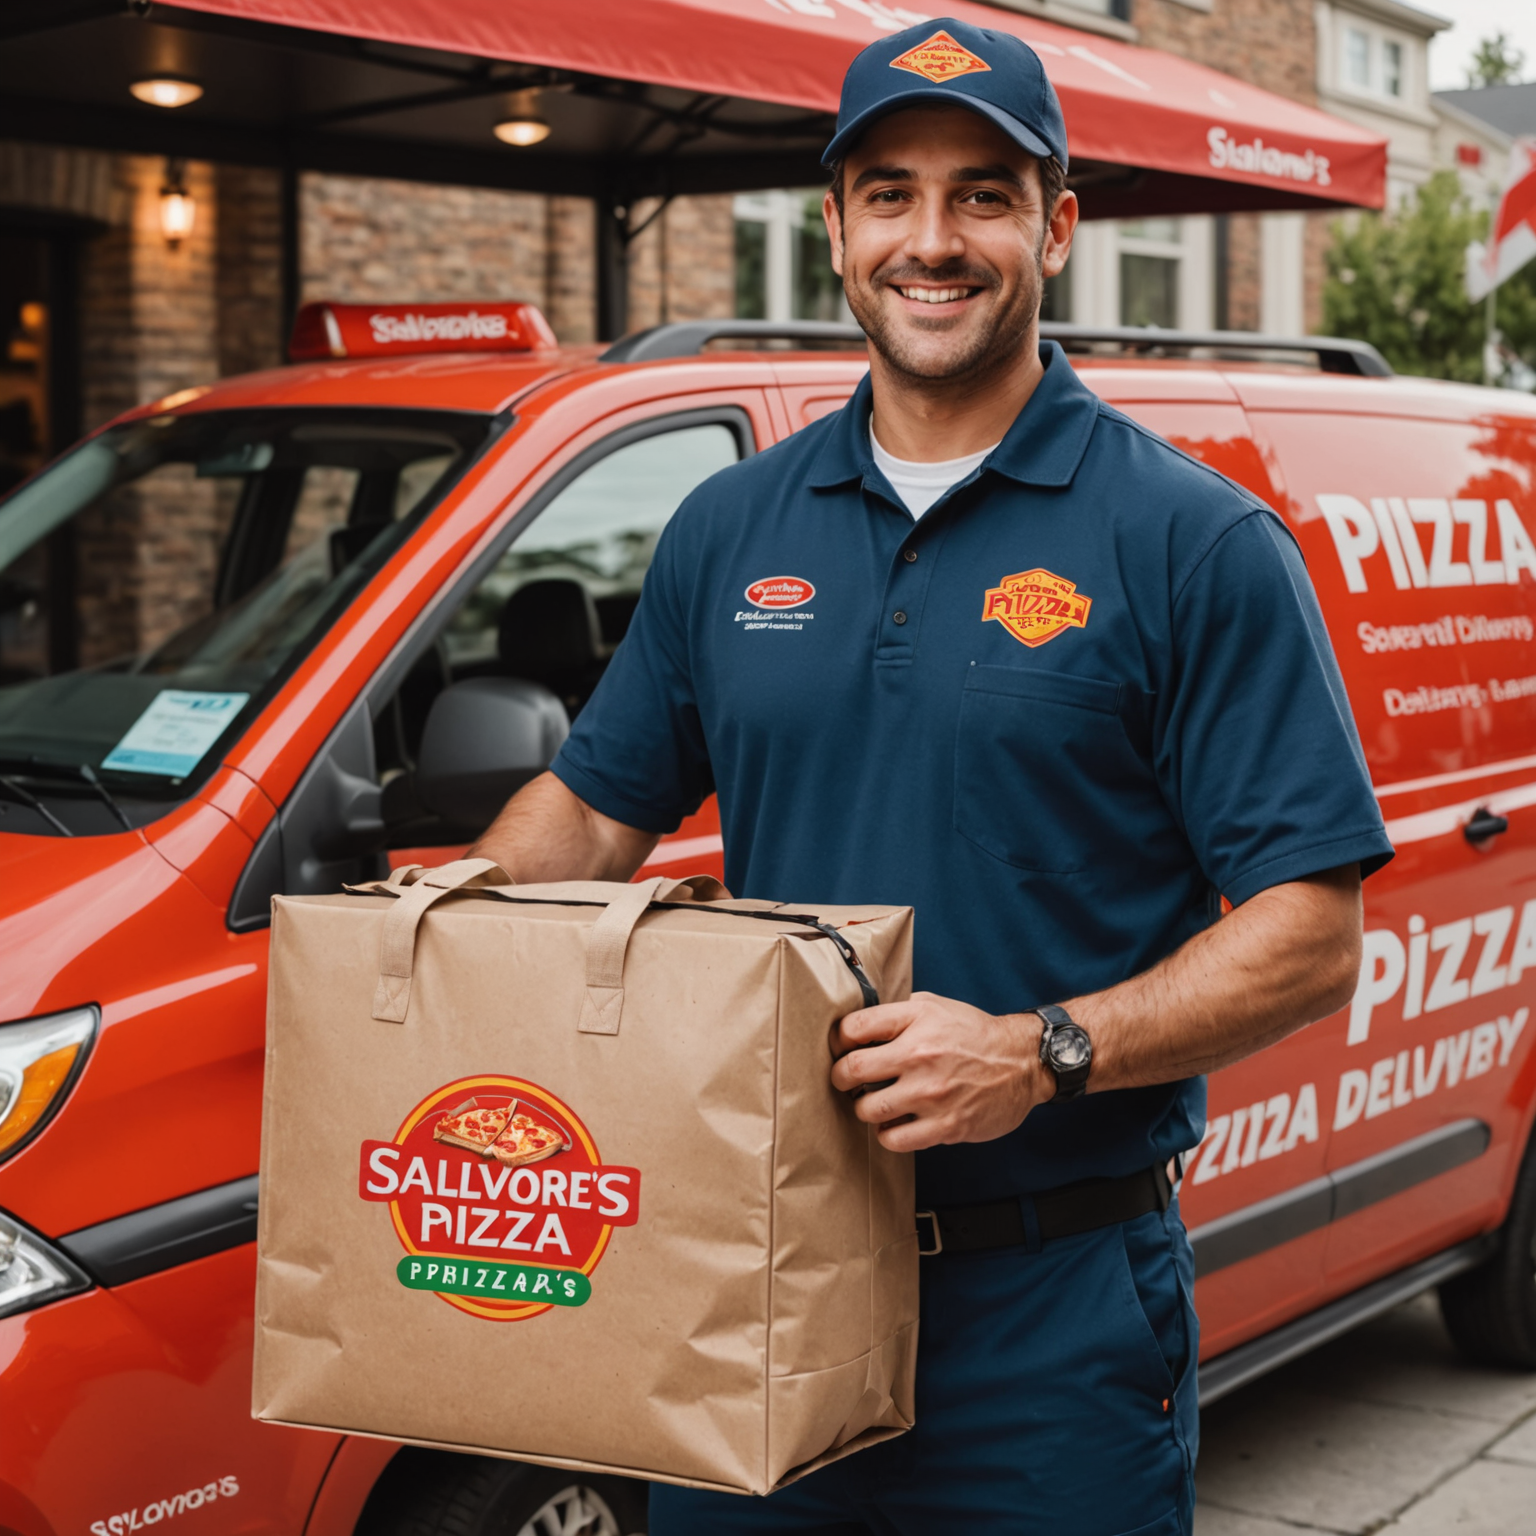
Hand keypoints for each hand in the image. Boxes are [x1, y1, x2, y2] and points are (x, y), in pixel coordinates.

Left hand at [828, 992, 1050, 1151]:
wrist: (1022, 1062)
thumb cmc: (974, 1033)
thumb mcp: (935, 1006)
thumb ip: (897, 1012)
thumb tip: (858, 1024)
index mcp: (915, 1020)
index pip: (852, 1028)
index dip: (839, 1040)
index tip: (841, 1048)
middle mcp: (919, 1055)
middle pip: (850, 1070)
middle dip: (841, 1077)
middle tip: (846, 1079)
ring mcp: (931, 1094)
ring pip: (867, 1110)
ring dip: (865, 1108)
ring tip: (875, 1102)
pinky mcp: (944, 1126)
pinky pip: (893, 1139)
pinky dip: (887, 1134)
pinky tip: (894, 1123)